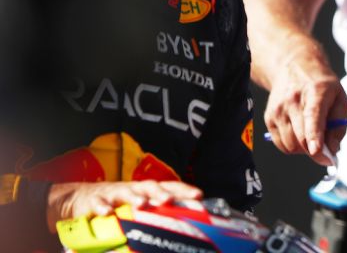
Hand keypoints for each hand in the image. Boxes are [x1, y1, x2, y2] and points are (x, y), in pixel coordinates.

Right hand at [46, 179, 201, 231]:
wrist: (80, 198)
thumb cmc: (116, 205)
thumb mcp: (136, 207)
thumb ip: (155, 214)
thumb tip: (184, 227)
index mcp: (145, 190)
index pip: (168, 186)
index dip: (184, 190)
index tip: (199, 196)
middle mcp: (132, 189)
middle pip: (148, 186)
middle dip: (160, 193)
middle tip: (170, 200)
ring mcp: (112, 194)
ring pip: (125, 192)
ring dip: (134, 197)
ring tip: (143, 204)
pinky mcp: (92, 202)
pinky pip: (97, 204)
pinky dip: (102, 207)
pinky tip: (107, 213)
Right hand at [262, 48, 346, 164]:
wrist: (294, 67)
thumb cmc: (321, 85)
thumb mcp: (340, 98)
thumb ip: (339, 125)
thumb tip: (333, 149)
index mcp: (315, 92)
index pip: (313, 115)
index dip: (314, 135)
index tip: (317, 150)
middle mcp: (293, 100)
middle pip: (300, 137)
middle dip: (315, 152)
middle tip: (326, 153)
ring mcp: (278, 109)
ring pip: (290, 145)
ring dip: (303, 150)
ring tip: (312, 137)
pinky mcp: (269, 117)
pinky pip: (281, 144)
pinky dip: (292, 147)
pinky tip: (300, 135)